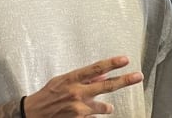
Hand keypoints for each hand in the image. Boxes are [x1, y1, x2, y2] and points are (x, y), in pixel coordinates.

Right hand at [24, 56, 142, 116]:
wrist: (33, 114)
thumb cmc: (48, 95)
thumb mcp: (63, 81)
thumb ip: (83, 78)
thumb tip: (102, 75)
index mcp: (72, 79)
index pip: (96, 68)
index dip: (112, 63)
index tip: (125, 59)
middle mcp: (77, 93)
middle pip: (107, 86)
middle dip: (125, 80)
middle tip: (138, 76)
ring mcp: (79, 109)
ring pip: (104, 107)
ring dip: (106, 107)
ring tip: (104, 106)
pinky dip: (93, 116)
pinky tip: (85, 114)